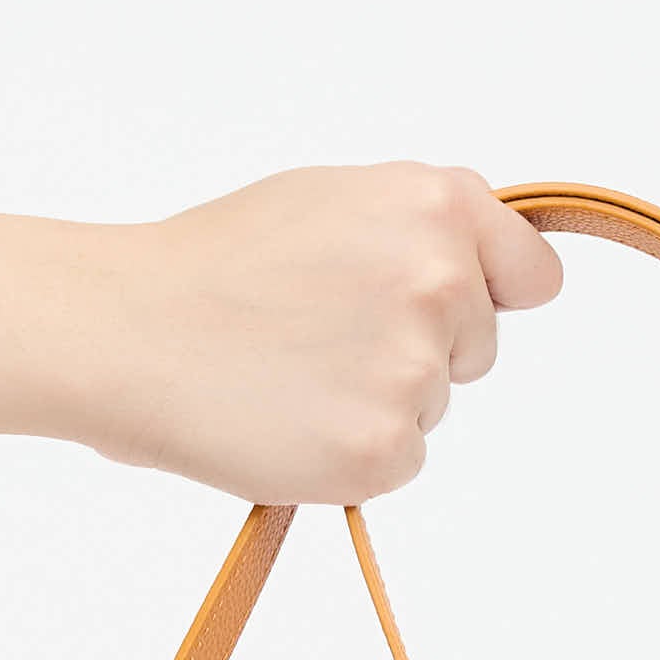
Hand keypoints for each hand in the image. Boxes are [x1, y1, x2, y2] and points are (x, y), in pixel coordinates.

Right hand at [73, 165, 563, 504]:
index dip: (491, 296)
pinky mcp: (385, 449)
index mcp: (434, 204)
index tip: (454, 313)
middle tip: (319, 337)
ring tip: (290, 373)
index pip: (531, 276)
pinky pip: (400, 461)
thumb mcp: (328, 197)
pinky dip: (350, 454)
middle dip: (418, 349)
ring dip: (376, 401)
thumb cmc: (212, 264)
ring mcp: (416, 369)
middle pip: (478, 348)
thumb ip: (417, 227)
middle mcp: (441, 280)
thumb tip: (484, 271)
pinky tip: (289, 419)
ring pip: (433, 406)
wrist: (128, 331)